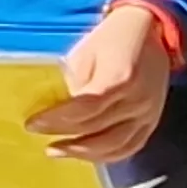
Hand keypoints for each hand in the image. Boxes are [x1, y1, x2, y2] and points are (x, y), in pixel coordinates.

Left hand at [31, 0, 175, 161]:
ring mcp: (148, 114)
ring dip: (85, 154)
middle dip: (66, 138)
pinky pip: (131, 146)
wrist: (150, 32)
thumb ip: (74, 82)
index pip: (84, 108)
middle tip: (40, 141)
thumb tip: (56, 109)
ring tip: (59, 152)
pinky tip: (87, 155)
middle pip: (98, 128)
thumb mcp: (85, 52)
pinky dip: (108, 155)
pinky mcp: (153, 121)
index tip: (33, 124)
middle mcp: (137, 100)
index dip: (56, 120)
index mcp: (119, 78)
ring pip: (116, 145)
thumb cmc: (110, 39)